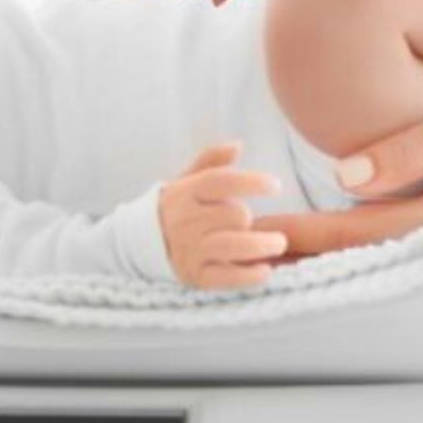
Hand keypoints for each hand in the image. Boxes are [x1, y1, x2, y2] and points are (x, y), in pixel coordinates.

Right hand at [158, 142, 291, 288]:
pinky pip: (228, 277)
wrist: (143, 244)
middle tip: (254, 221)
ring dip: (263, 245)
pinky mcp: (197, 276)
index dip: (252, 182)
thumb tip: (237, 146)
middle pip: (234, 215)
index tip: (276, 186)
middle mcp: (187, 221)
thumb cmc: (179, 208)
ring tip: (278, 243)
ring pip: (235, 245)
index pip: (221, 181)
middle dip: (250, 218)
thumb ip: (212, 160)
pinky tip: (265, 269)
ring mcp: (191, 250)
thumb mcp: (188, 179)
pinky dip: (250, 275)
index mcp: (186, 192)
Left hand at [249, 81, 422, 258]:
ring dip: (327, 242)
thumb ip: (410, 150)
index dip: (302, 236)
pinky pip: (397, 226)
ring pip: (374, 239)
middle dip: (302, 251)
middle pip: (356, 246)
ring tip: (277, 244)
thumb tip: (345, 176)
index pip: (353, 232)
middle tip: (246, 251)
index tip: (257, 238)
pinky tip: (340, 220)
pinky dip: (359, 228)